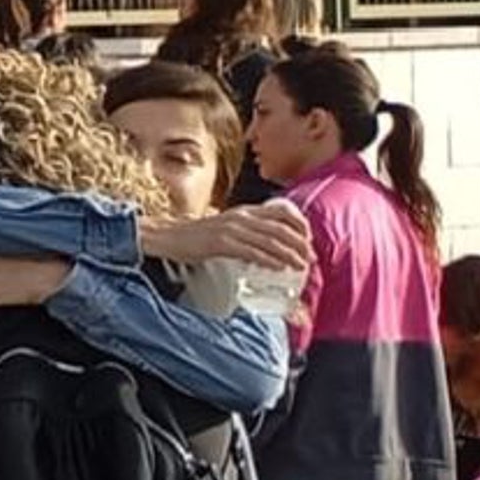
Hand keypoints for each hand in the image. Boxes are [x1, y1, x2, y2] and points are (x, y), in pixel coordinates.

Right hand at [140, 201, 311, 270]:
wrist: (169, 236)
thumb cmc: (195, 236)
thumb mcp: (225, 227)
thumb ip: (245, 232)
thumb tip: (264, 247)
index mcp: (244, 211)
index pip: (281, 213)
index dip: (299, 226)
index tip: (308, 241)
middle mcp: (241, 217)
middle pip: (280, 228)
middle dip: (299, 244)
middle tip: (310, 258)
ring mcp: (231, 229)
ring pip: (269, 240)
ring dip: (289, 254)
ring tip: (301, 265)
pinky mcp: (221, 243)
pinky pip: (251, 251)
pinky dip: (268, 259)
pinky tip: (278, 267)